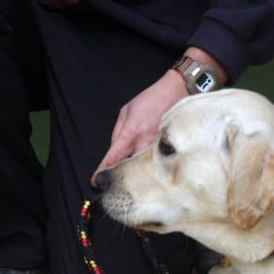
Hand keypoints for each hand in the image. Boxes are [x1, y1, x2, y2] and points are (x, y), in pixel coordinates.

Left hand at [91, 71, 186, 185]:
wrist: (177, 92)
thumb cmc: (152, 100)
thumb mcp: (126, 111)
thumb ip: (117, 132)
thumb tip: (114, 150)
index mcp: (131, 133)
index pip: (113, 157)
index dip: (103, 171)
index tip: (96, 180)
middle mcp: (144, 143)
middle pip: (128, 168)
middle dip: (120, 175)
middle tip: (114, 181)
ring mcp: (158, 149)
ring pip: (143, 170)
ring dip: (136, 173)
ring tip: (132, 177)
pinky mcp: (169, 150)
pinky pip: (156, 164)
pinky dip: (150, 167)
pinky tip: (149, 168)